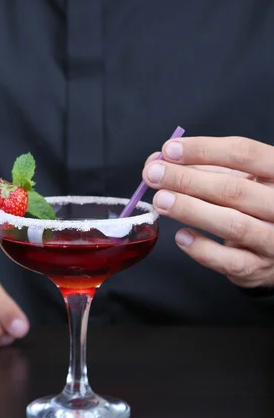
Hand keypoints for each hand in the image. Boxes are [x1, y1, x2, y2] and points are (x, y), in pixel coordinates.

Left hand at [143, 137, 273, 288]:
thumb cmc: (250, 202)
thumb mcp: (237, 176)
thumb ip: (202, 166)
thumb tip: (159, 160)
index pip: (245, 153)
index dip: (204, 149)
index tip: (170, 149)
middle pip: (234, 189)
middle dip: (188, 180)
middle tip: (154, 174)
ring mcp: (273, 239)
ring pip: (233, 224)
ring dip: (190, 210)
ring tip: (160, 200)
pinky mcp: (259, 268)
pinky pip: (229, 261)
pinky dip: (201, 248)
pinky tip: (181, 235)